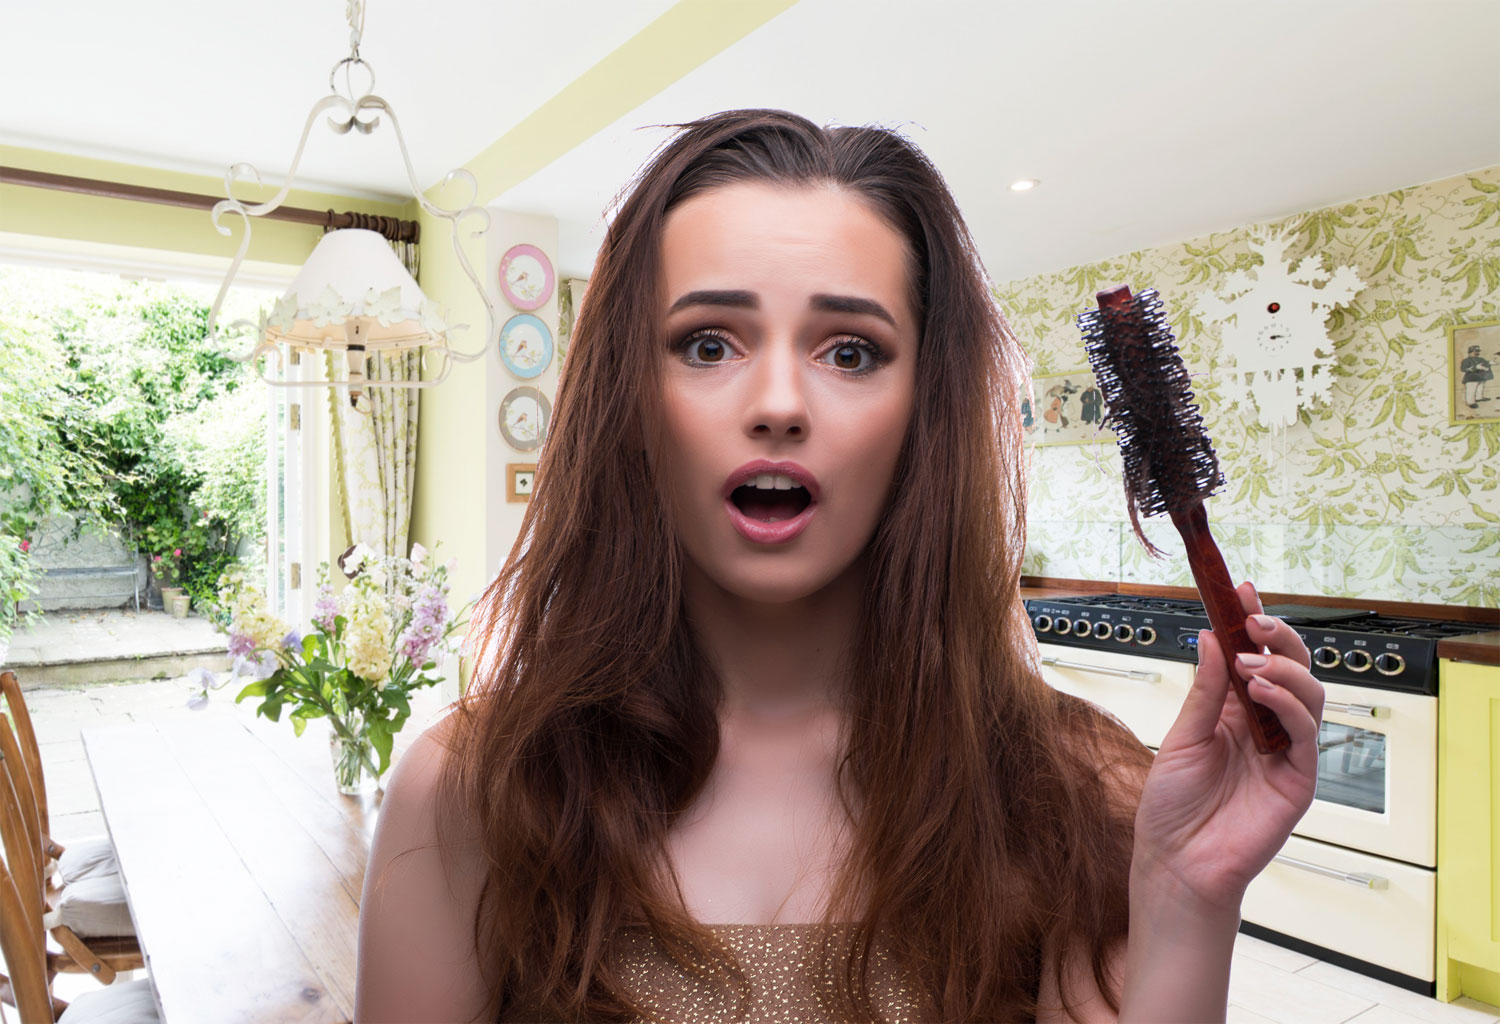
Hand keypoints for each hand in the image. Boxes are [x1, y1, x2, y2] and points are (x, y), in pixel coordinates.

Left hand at [1130, 582, 1323, 914]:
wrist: (1175, 861)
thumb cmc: (1171, 806)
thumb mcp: (1181, 736)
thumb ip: (1204, 690)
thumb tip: (1209, 636)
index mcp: (1234, 712)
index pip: (1254, 657)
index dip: (1253, 623)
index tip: (1243, 590)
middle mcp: (1265, 727)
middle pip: (1291, 668)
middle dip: (1278, 637)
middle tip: (1254, 620)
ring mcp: (1285, 752)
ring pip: (1309, 694)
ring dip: (1283, 669)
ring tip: (1251, 663)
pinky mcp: (1298, 779)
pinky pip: (1306, 734)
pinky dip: (1289, 705)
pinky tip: (1264, 692)